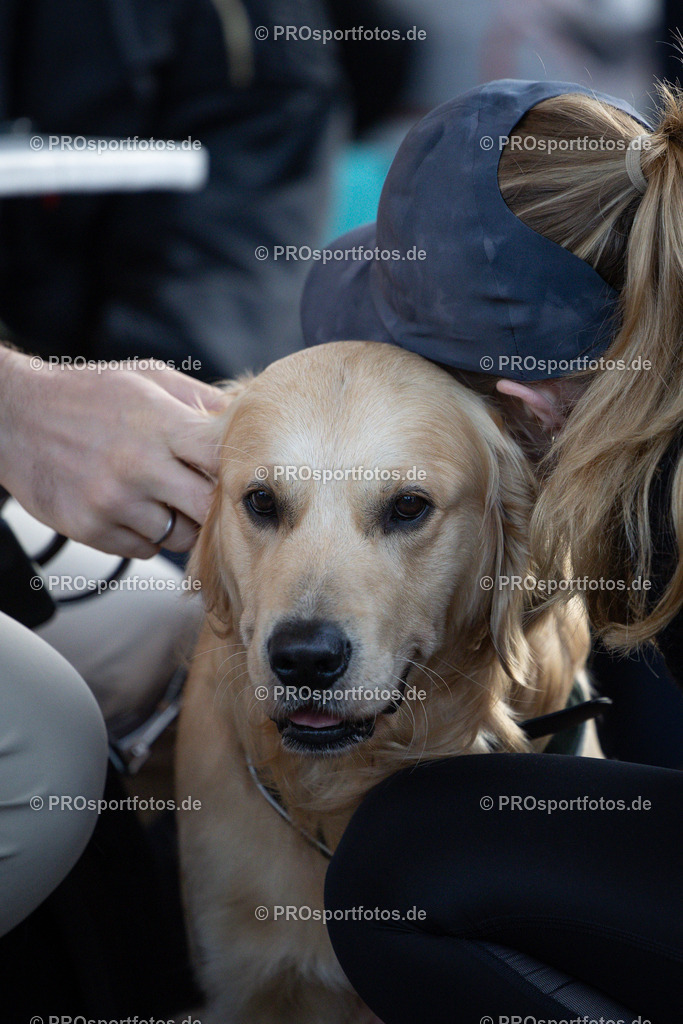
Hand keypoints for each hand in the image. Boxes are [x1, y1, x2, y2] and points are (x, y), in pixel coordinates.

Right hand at [0, 349, 230, 556]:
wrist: (14, 417)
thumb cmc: (88, 394)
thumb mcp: (148, 378)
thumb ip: (200, 400)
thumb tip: (246, 420)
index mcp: (159, 424)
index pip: (223, 460)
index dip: (237, 468)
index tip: (236, 468)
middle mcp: (137, 465)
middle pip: (209, 508)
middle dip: (215, 504)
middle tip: (206, 491)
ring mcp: (112, 501)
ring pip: (180, 536)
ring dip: (182, 522)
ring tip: (165, 496)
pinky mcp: (91, 529)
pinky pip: (146, 550)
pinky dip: (149, 536)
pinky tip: (135, 508)